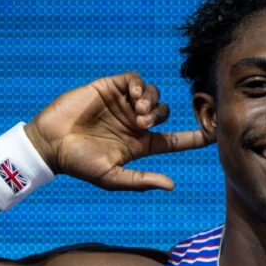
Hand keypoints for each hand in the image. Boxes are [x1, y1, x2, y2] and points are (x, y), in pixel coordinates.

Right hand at [23, 72, 211, 190]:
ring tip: (136, 111)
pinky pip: (134, 80)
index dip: (196, 137)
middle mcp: (135, 123)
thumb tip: (172, 185)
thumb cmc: (80, 165)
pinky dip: (140, 85)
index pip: (176, 141)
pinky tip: (134, 96)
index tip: (214, 133)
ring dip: (151, 101)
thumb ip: (141, 180)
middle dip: (161, 115)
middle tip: (143, 123)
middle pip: (166, 112)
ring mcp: (124, 105)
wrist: (51, 143)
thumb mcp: (112, 177)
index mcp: (141, 145)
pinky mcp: (110, 88)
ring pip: (153, 94)